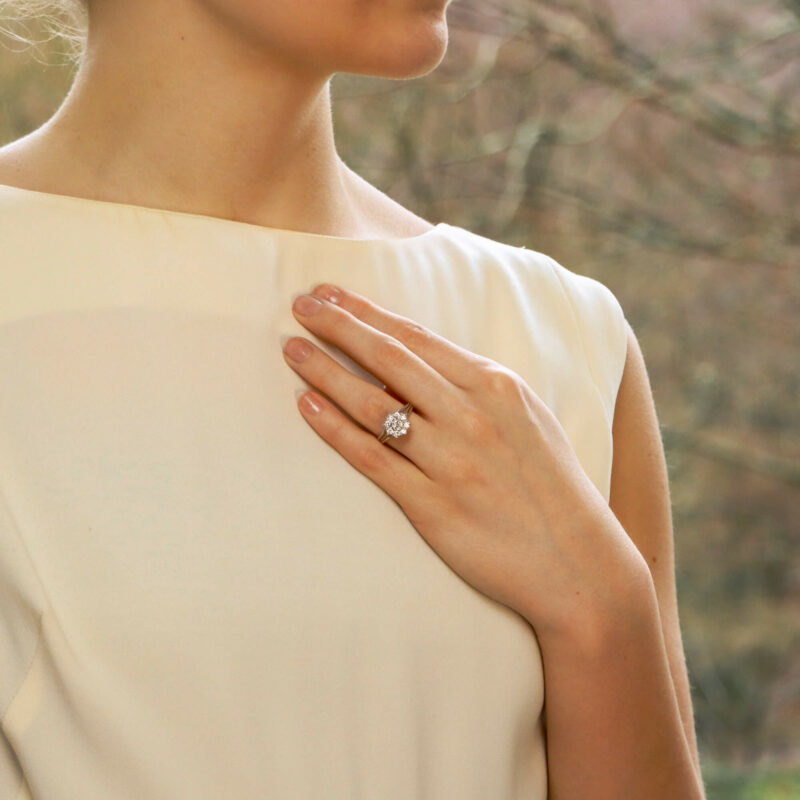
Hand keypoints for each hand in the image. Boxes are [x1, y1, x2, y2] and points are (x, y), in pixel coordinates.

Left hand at [282, 283, 645, 637]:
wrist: (577, 563)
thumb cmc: (551, 485)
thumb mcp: (527, 419)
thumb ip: (476, 389)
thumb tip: (412, 370)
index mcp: (497, 387)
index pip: (418, 338)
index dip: (369, 312)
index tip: (334, 294)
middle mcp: (471, 417)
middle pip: (390, 360)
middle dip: (339, 326)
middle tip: (300, 305)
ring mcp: (450, 461)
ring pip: (372, 405)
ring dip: (325, 372)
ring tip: (292, 350)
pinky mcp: (432, 506)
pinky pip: (372, 459)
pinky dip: (335, 430)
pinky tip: (306, 407)